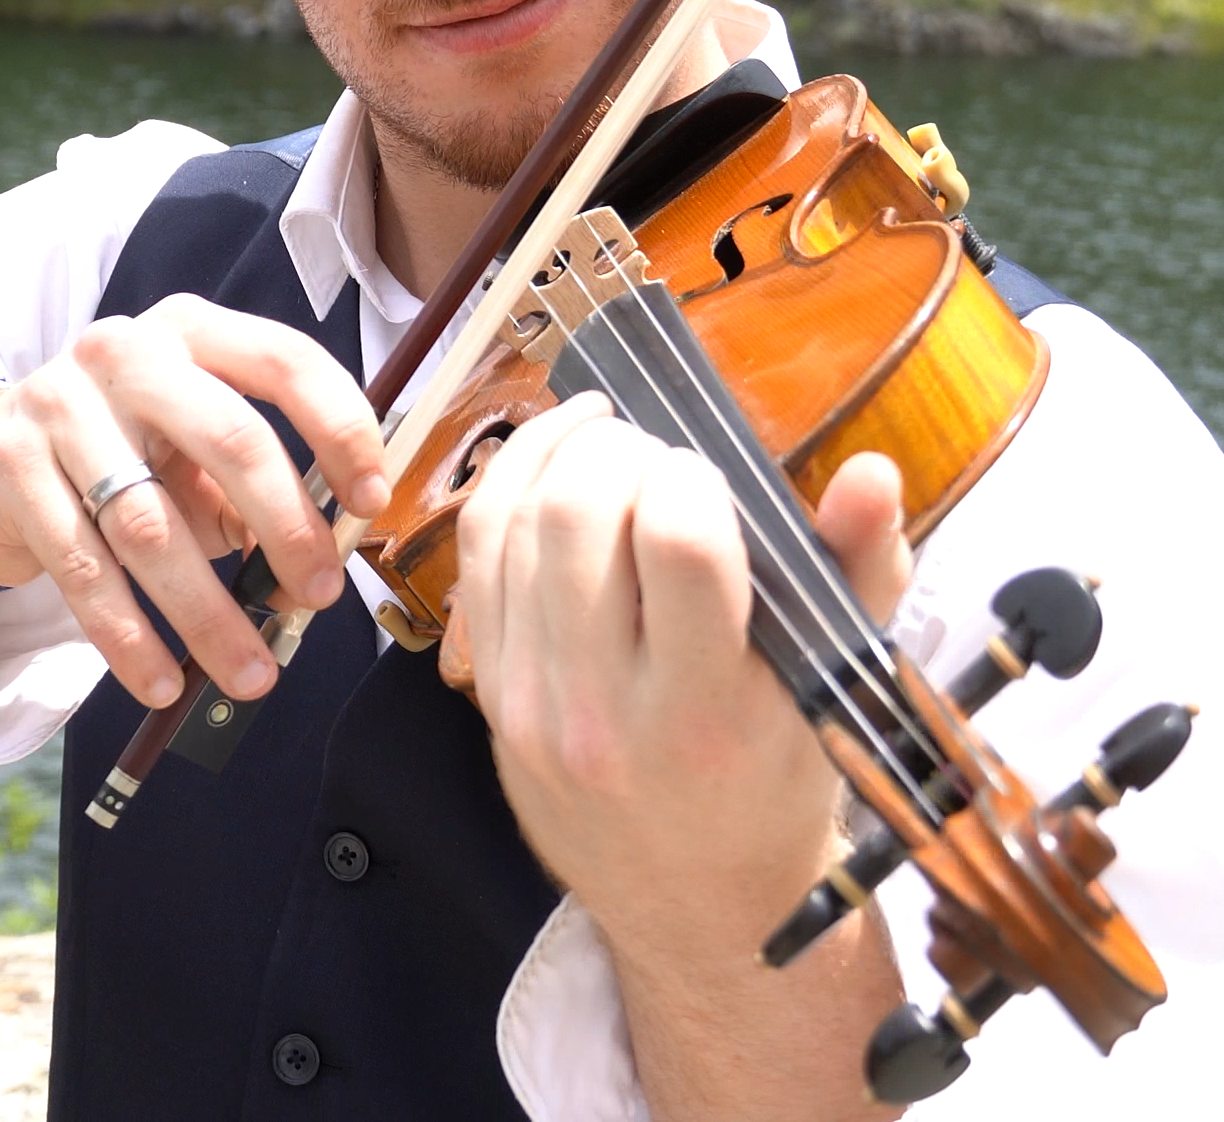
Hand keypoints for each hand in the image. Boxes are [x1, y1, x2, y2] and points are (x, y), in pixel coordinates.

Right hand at [0, 295, 387, 710]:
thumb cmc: (118, 454)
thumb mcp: (190, 448)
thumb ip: (253, 486)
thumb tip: (322, 556)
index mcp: (191, 329)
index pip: (286, 362)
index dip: (341, 430)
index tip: (371, 502)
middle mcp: (126, 350)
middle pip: (230, 438)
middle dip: (286, 527)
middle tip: (320, 595)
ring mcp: (60, 403)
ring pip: (152, 523)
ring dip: (209, 611)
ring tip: (253, 673)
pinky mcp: (9, 467)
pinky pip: (84, 569)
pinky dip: (130, 636)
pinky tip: (164, 680)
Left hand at [455, 395, 911, 1121]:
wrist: (695, 906)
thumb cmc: (777, 778)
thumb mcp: (837, 684)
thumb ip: (861, 568)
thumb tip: (873, 471)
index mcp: (704, 710)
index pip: (678, 543)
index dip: (693, 477)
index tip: (715, 481)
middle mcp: (603, 710)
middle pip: (580, 515)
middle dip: (625, 451)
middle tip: (665, 458)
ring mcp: (531, 702)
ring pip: (517, 521)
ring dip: (567, 454)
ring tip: (618, 446)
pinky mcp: (488, 689)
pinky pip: (477, 551)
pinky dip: (514, 482)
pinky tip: (559, 460)